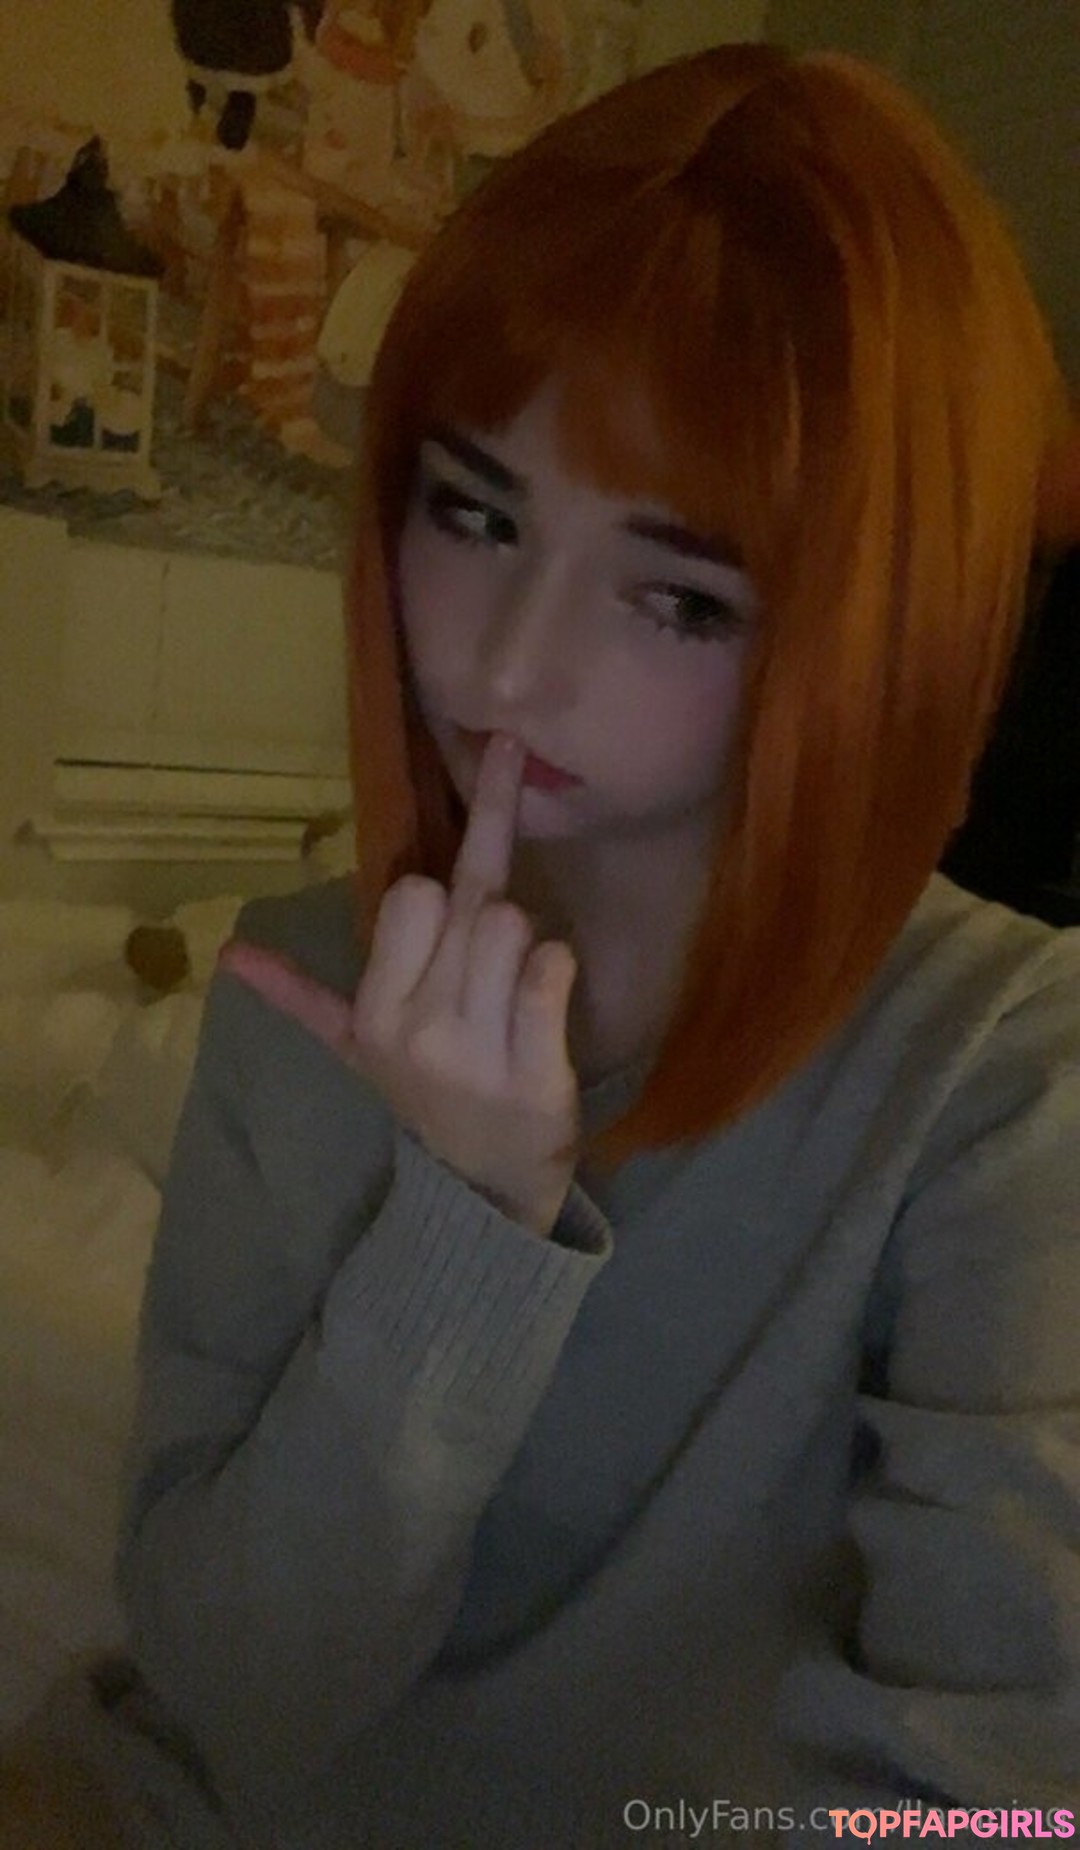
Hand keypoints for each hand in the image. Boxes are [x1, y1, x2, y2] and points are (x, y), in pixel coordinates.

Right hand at [218, 733, 580, 1237]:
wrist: (485, 1189)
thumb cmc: (426, 1097)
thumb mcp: (355, 1048)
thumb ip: (298, 993)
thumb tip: (227, 952)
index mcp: (375, 1014)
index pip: (411, 895)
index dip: (439, 893)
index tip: (454, 912)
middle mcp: (420, 1029)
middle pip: (469, 900)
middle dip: (491, 908)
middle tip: (495, 951)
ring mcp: (477, 1054)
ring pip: (510, 924)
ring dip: (527, 936)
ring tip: (520, 976)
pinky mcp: (536, 1073)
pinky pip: (548, 976)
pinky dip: (555, 963)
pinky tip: (552, 975)